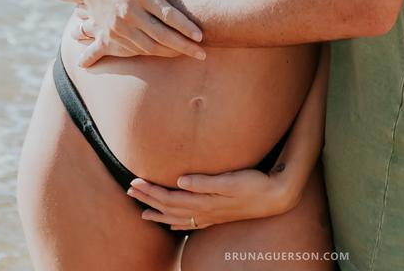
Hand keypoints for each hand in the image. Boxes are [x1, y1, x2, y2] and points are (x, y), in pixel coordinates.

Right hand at [72, 0, 202, 67]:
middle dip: (184, 47)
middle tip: (202, 54)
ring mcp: (119, 25)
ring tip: (188, 54)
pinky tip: (166, 52)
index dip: (186, 27)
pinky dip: (152, 52)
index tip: (201, 36)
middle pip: (161, 35)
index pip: (168, 15)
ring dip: (170, 53)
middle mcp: (130, 12)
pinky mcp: (111, 35)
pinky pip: (135, 49)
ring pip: (149, 47)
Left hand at [125, 166, 298, 229]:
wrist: (274, 197)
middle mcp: (204, 211)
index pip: (169, 197)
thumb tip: (180, 181)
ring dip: (158, 213)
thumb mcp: (230, 179)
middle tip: (129, 191)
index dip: (150, 190)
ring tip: (142, 212)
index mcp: (203, 201)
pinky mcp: (217, 216)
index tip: (134, 181)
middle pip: (169, 207)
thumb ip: (204, 181)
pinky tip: (171, 224)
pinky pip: (191, 223)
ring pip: (177, 217)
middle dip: (148, 199)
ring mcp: (210, 216)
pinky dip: (177, 223)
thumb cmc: (254, 184)